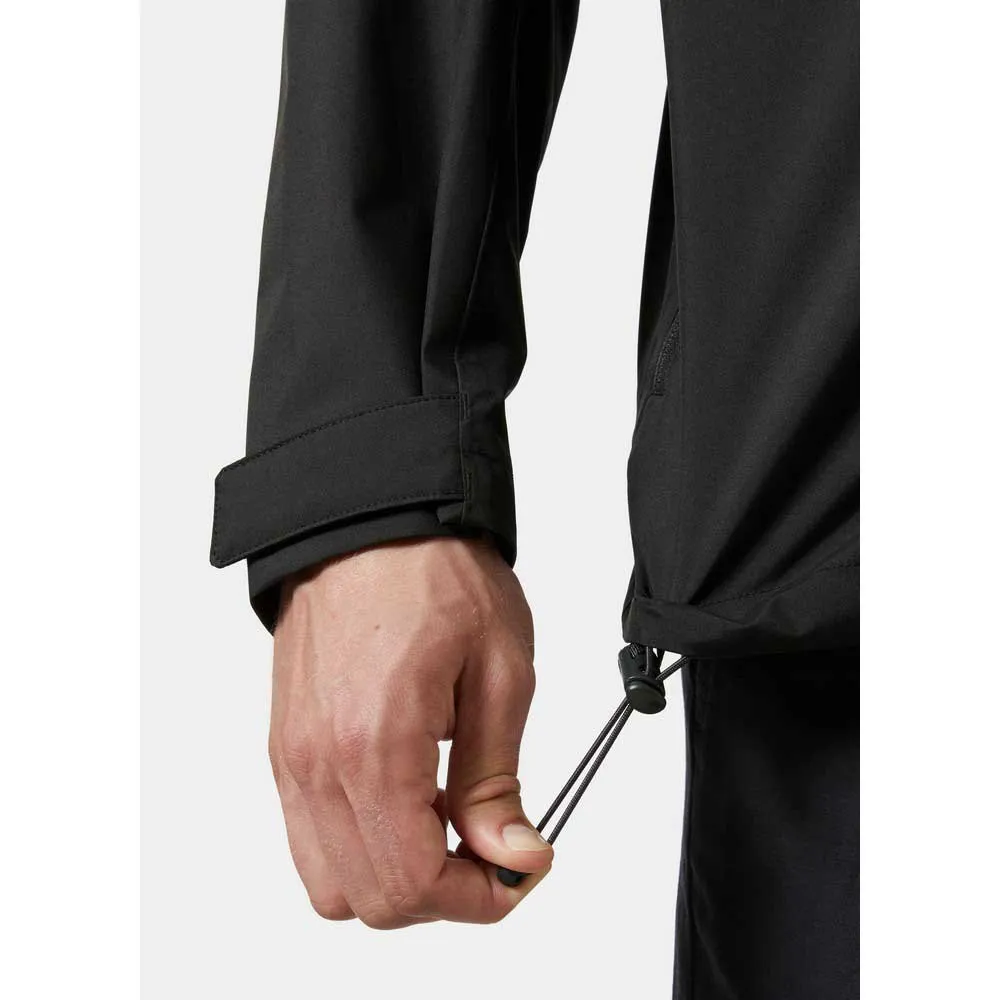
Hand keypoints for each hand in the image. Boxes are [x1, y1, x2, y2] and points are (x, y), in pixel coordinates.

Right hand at [268, 537, 551, 927]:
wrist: (370, 523)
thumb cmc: (435, 575)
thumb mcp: (499, 672)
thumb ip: (497, 780)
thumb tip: (513, 857)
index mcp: (374, 746)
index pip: (413, 884)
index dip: (477, 899)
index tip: (517, 871)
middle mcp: (318, 764)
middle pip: (369, 900)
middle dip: (440, 896)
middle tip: (490, 849)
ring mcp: (292, 758)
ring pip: (331, 882)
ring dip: (396, 875)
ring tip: (447, 819)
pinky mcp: (285, 746)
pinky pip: (311, 835)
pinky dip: (362, 844)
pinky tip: (408, 795)